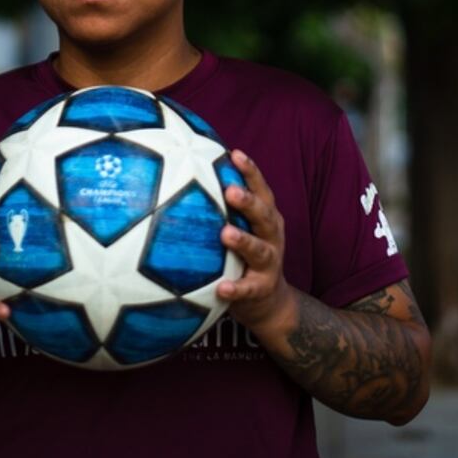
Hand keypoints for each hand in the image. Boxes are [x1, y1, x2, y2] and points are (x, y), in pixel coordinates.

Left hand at [217, 150, 294, 332]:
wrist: (269, 303)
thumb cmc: (244, 255)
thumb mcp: (241, 227)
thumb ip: (220, 206)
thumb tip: (185, 176)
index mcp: (266, 217)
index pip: (260, 189)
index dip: (250, 171)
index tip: (234, 154)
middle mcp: (272, 236)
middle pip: (264, 215)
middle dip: (249, 202)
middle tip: (230, 191)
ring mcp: (270, 263)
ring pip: (260, 250)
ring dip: (244, 241)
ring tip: (226, 234)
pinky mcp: (262, 289)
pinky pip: (249, 289)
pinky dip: (236, 288)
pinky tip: (221, 289)